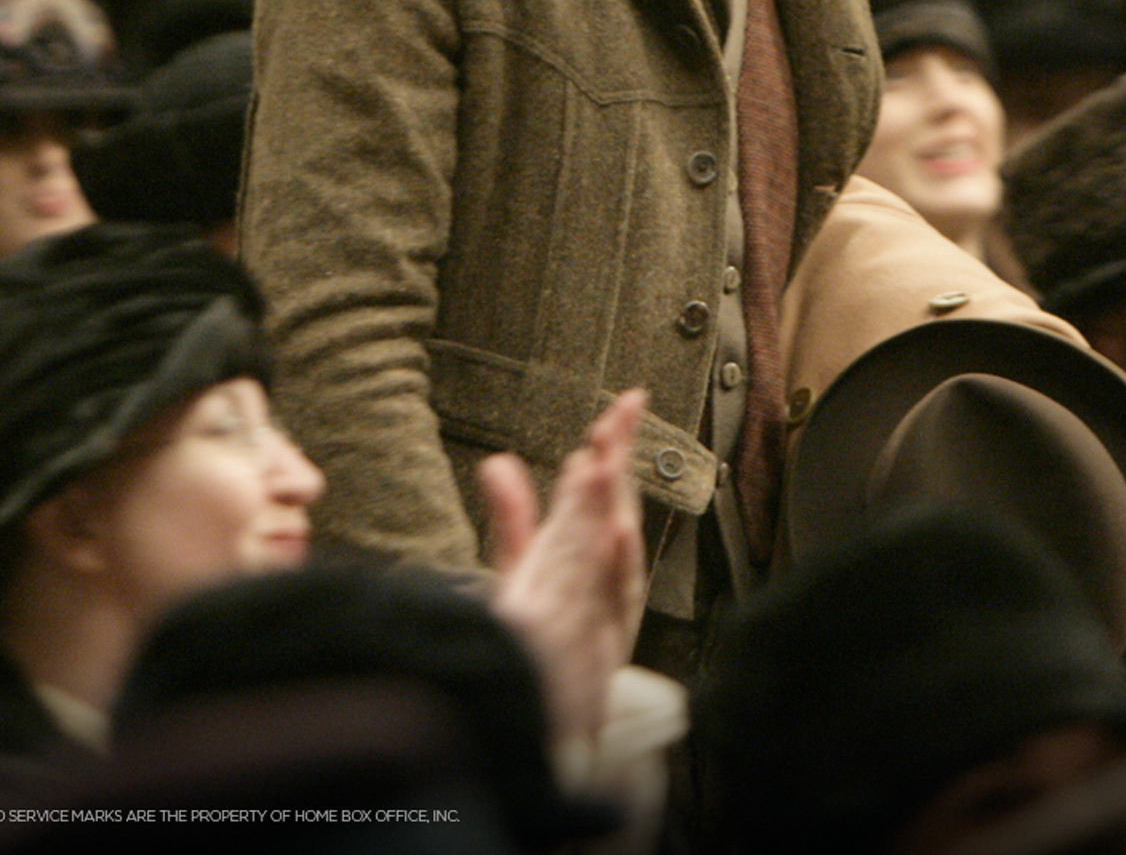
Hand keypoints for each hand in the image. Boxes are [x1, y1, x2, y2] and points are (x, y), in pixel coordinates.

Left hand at [484, 388, 648, 752]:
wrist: (550, 723)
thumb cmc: (543, 648)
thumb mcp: (525, 574)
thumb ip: (515, 519)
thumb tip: (497, 461)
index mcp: (589, 559)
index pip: (602, 492)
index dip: (614, 446)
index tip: (629, 401)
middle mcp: (603, 581)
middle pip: (613, 512)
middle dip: (618, 465)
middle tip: (622, 415)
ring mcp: (601, 612)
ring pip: (610, 552)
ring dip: (611, 505)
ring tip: (607, 459)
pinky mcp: (592, 644)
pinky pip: (603, 603)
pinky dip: (614, 567)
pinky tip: (615, 531)